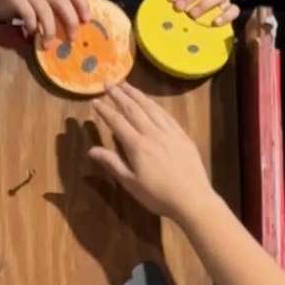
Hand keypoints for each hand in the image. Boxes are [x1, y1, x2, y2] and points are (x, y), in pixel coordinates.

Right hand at [0, 0, 89, 44]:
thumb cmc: (22, 5)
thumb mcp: (42, 2)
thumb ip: (56, 7)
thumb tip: (76, 28)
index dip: (82, 5)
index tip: (86, 21)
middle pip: (63, 2)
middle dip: (69, 22)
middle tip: (72, 38)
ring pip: (46, 12)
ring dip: (49, 31)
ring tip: (47, 44)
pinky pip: (29, 15)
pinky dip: (32, 27)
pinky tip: (30, 33)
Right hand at [87, 82, 215, 220]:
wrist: (193, 200)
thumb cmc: (158, 196)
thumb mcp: (131, 183)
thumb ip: (112, 163)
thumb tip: (91, 149)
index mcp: (137, 146)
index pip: (117, 122)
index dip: (105, 110)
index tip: (95, 101)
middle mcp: (152, 134)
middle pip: (133, 109)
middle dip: (119, 95)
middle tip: (108, 83)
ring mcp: (170, 133)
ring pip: (151, 108)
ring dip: (137, 95)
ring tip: (127, 85)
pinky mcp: (183, 136)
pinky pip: (167, 116)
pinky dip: (156, 106)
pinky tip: (151, 103)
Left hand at [168, 0, 238, 25]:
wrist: (208, 19)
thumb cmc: (189, 9)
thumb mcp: (181, 3)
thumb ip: (175, 3)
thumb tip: (164, 9)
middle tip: (179, 7)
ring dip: (204, 4)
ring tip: (193, 15)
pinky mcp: (230, 9)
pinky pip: (233, 10)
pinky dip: (225, 15)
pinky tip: (215, 22)